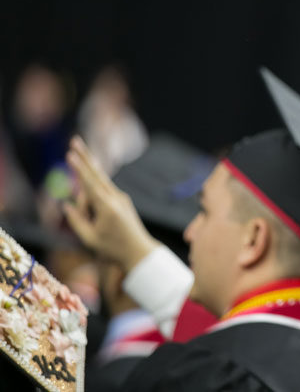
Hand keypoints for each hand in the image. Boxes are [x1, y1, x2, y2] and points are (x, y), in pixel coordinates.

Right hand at [63, 137, 156, 270]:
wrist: (139, 251)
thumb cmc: (112, 249)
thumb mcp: (89, 238)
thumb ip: (77, 221)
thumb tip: (66, 205)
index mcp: (107, 207)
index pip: (89, 184)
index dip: (79, 168)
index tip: (70, 155)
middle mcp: (116, 198)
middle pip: (97, 174)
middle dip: (84, 156)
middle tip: (75, 140)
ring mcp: (121, 198)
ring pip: (100, 182)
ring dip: (88, 171)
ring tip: (78, 151)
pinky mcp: (123, 201)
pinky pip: (105, 191)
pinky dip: (94, 189)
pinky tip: (90, 182)